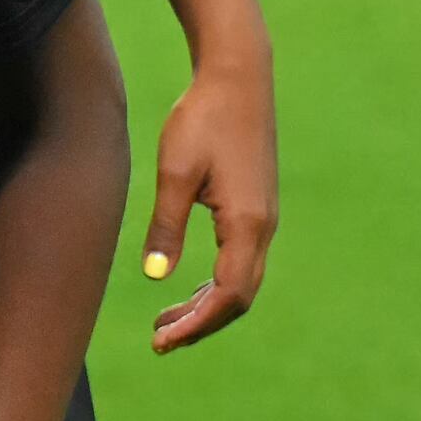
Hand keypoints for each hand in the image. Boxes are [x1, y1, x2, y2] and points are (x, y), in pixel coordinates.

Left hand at [136, 50, 276, 350]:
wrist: (237, 80)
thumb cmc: (201, 119)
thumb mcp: (174, 172)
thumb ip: (166, 226)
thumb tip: (156, 278)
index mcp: (246, 224)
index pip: (227, 295)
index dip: (196, 324)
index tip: (161, 340)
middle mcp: (263, 227)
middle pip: (238, 297)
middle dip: (201, 323)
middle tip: (158, 341)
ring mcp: (264, 219)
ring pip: (241, 281)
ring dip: (206, 306)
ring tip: (164, 323)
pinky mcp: (256, 209)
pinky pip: (241, 262)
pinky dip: (215, 283)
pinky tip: (187, 286)